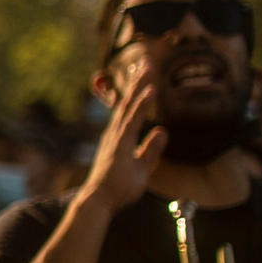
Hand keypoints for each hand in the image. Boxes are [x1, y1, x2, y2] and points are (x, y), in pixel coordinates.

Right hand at [78, 72, 164, 215]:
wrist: (99, 202)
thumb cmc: (117, 188)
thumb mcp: (141, 168)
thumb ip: (151, 149)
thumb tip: (162, 131)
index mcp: (119, 138)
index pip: (129, 110)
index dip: (137, 91)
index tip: (143, 74)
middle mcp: (115, 133)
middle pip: (128, 102)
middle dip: (137, 81)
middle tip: (146, 61)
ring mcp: (116, 137)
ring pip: (129, 105)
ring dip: (139, 85)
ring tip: (147, 66)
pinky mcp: (119, 144)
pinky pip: (133, 119)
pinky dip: (141, 103)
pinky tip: (150, 90)